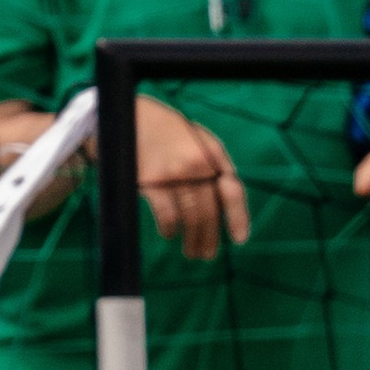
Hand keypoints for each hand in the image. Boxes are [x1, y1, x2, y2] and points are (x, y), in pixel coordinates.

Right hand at [136, 95, 249, 259]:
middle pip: (210, 210)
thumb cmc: (166, 129)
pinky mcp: (150, 182)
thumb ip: (214, 164)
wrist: (129, 114)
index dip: (238, 217)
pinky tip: (169, 234)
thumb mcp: (197, 138)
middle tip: (207, 254)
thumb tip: (228, 200)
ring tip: (192, 252)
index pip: (232, 190)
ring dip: (193, 240)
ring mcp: (173, 174)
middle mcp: (196, 164)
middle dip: (210, 237)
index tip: (240, 239)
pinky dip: (170, 228)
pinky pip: (167, 214)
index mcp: (212, 153)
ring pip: (191, 216)